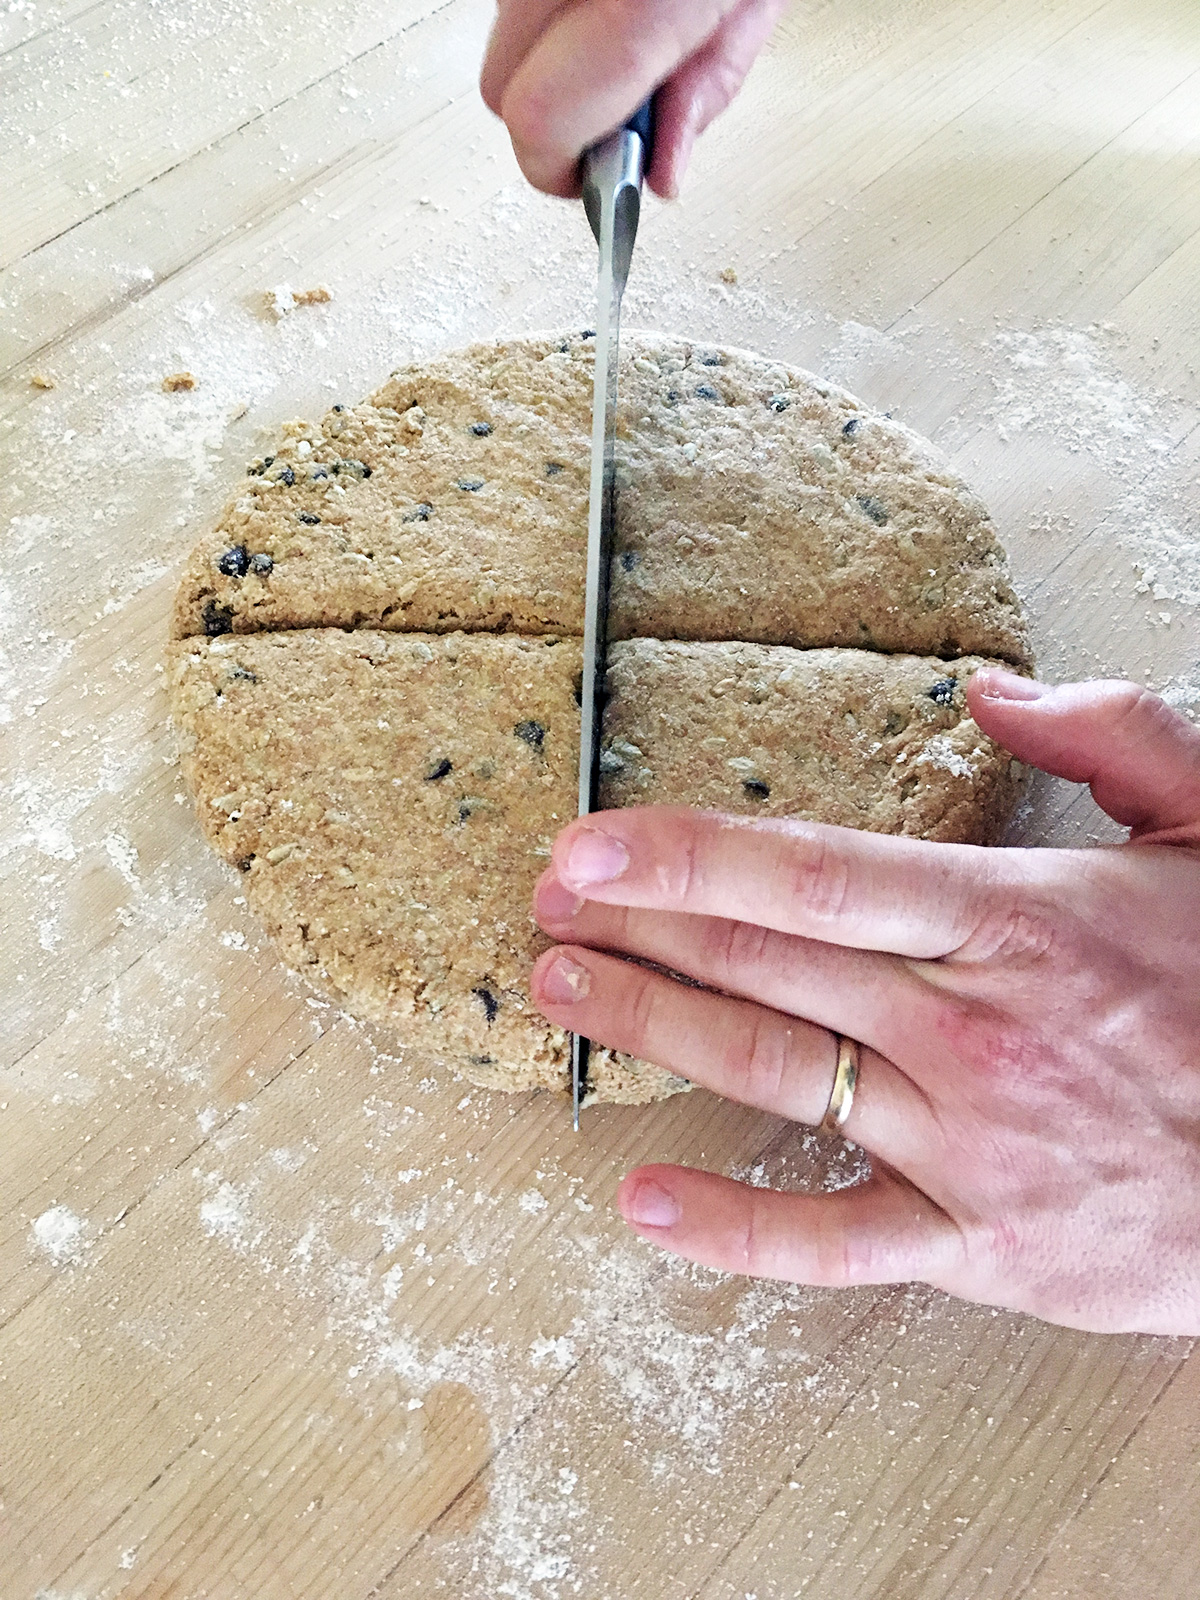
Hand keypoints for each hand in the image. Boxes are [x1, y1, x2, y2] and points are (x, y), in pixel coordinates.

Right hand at [480, 0, 786, 197]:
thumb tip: (662, 170)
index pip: (539, 121)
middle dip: (550, 122)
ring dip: (552, 58)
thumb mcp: (758, 0)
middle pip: (500, 91)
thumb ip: (705, 90)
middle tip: (615, 115)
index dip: (559, 171)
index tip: (592, 182)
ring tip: (625, 32)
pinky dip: (555, 10)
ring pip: (503, 36)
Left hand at [530, 669, 1199, 1334]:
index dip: (685, 858)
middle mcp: (973, 1030)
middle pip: (764, 966)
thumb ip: (1114, 737)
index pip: (815, 876)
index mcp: (1018, 920)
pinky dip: (734, 1232)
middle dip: (637, 930)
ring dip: (653, 1031)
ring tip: (562, 994)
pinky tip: (644, 1204)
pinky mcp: (986, 1247)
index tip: (587, 847)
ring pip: (773, 1078)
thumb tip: (994, 688)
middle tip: (543, 907)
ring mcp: (970, 1145)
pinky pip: (836, 1245)